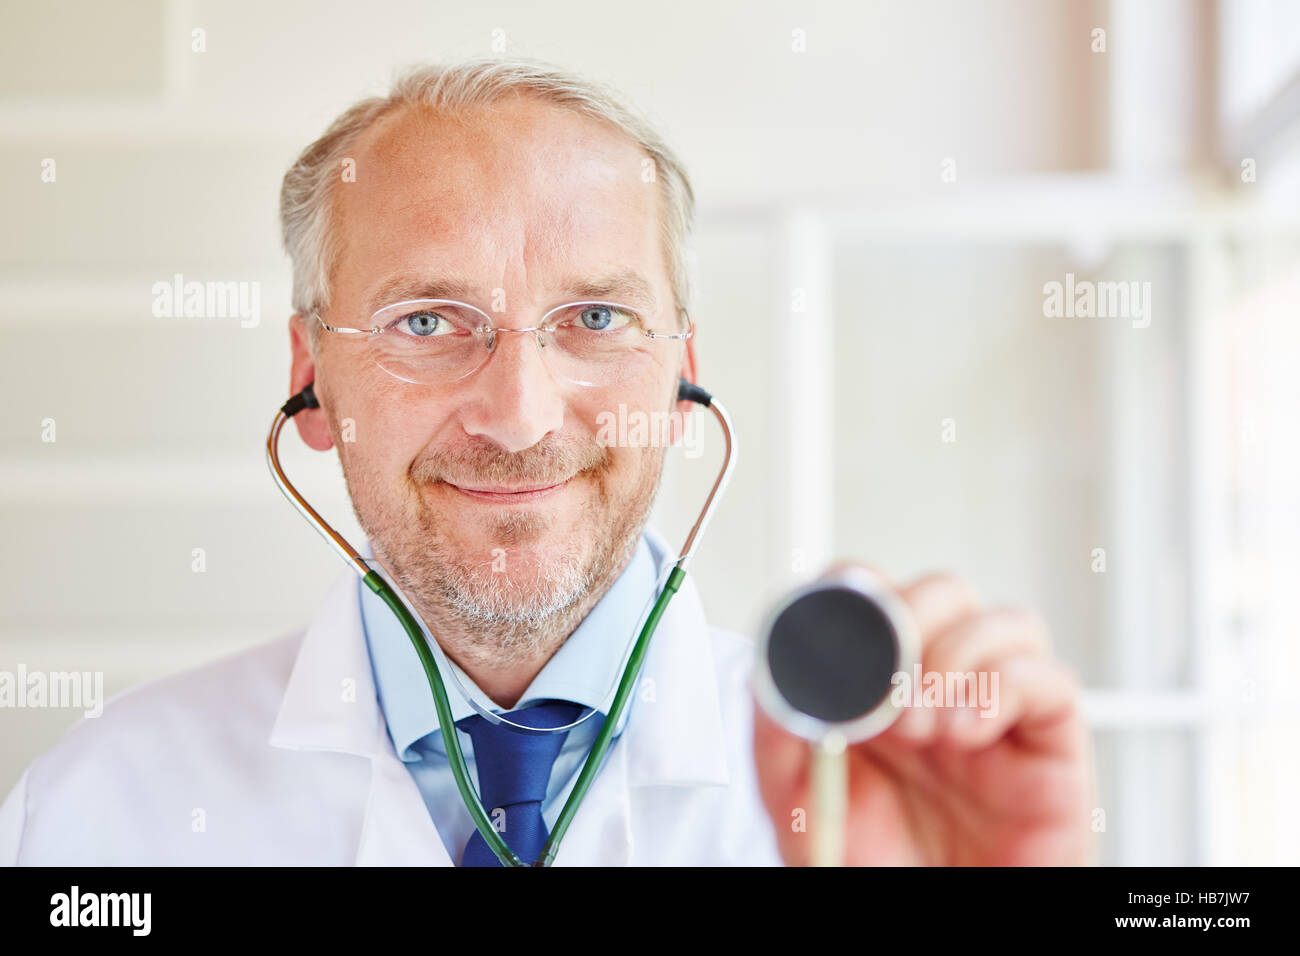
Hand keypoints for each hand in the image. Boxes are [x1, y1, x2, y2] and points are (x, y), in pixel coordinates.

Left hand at [753, 567, 1096, 865]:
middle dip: (912, 619)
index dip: (859, 590)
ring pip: (1009, 623)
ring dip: (959, 655)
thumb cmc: (868, 863)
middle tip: (885, 681)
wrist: (921, 919)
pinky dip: (1006, 690)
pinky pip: (1053, 683)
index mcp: (877, 683)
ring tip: (923, 722)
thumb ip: (780, 725)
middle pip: (945, 594)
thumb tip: (778, 663)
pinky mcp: (1050, 748)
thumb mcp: (796, 792)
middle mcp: (939, 687)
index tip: (835, 620)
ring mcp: (996, 712)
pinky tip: (965, 732)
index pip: (878, 596)